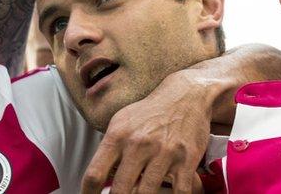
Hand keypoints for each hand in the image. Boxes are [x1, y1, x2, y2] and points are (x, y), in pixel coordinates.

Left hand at [81, 69, 213, 193]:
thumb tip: (97, 178)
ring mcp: (163, 154)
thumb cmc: (149, 113)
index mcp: (118, 136)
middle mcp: (138, 145)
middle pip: (119, 190)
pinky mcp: (186, 161)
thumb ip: (108, 149)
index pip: (94, 174)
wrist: (186, 96)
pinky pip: (179, 192)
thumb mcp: (121, 123)